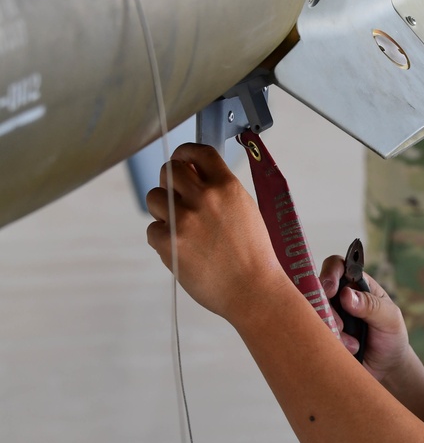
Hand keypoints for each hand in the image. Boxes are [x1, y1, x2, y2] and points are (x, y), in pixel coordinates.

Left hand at [145, 143, 287, 318]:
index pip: (198, 152)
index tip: (181, 159)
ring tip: (182, 229)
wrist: (253, 290)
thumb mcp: (245, 211)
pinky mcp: (169, 242)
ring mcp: (185, 219)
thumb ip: (220, 192)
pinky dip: (163, 240)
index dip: (185, 152)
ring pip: (154, 197)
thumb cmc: (252, 256)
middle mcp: (205, 198)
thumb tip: (193, 175)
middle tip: (177, 198)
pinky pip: (152, 230)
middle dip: (170, 181)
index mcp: (227, 187)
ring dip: (163, 210)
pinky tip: (183, 251)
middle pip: (169, 170)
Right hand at [320, 255, 409, 380]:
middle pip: (316, 290)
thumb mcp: (390, 319)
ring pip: (310, 314)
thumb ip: (371, 305)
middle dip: (326, 310)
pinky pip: (309, 334)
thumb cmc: (391, 337)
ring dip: (328, 330)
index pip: (336, 266)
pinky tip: (345, 352)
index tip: (330, 290)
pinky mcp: (319, 335)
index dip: (329, 273)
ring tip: (352, 345)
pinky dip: (325, 343)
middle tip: (341, 327)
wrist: (386, 369)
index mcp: (356, 285)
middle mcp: (336, 297)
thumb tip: (347, 294)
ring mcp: (326, 316)